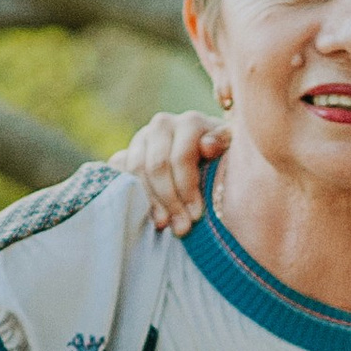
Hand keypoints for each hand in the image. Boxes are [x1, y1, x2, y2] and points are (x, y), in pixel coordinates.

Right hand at [120, 108, 228, 233]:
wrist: (204, 156)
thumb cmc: (222, 159)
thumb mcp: (230, 152)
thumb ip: (222, 145)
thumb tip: (207, 146)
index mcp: (190, 122)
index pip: (181, 158)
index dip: (186, 189)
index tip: (195, 216)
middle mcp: (163, 124)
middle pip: (157, 166)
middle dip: (169, 200)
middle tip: (180, 228)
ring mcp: (142, 137)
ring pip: (136, 169)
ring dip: (150, 201)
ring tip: (163, 224)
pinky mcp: (127, 151)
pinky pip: (120, 171)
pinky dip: (131, 194)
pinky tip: (143, 213)